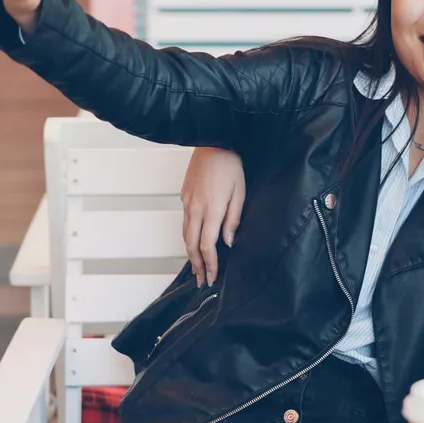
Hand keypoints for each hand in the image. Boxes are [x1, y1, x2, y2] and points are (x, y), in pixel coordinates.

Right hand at [180, 147, 245, 286]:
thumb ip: (233, 219)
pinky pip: (184, 222)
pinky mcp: (184, 195)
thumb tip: (228, 242)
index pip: (207, 245)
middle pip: (191, 245)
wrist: (213, 142)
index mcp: (212, 209)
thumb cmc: (230, 165)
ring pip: (185, 235)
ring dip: (190, 254)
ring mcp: (187, 202)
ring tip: (197, 268)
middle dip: (197, 265)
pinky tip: (193, 243)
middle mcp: (195, 208)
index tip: (213, 277)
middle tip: (203, 281)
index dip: (210, 264)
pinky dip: (187, 237)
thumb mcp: (240, 192)